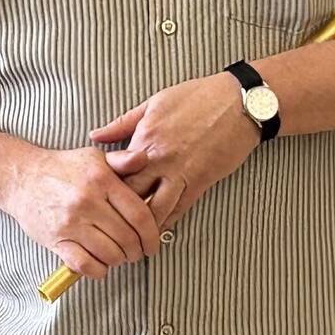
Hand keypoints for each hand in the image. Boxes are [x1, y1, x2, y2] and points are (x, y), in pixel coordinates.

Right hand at [3, 144, 161, 279]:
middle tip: (137, 252)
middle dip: (137, 250)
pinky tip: (100, 264)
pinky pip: (85, 265)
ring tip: (119, 256)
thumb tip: (145, 158)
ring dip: (120, 260)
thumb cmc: (62, 168)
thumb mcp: (94, 158)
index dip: (152, 235)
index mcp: (101, 181)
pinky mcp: (56, 240)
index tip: (153, 243)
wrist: (21, 178)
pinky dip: (98, 270)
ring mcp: (71, 223)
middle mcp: (87, 202)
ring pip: (109, 254)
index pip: (139, 215)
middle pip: (127, 238)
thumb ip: (122, 160)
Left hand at [91, 73, 260, 231]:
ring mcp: (180, 173)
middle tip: (108, 225)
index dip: (103, 187)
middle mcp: (158, 160)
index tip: (96, 197)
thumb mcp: (154, 103)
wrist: (240, 102)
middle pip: (130, 195)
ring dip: (142, 224)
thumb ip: (122, 123)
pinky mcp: (200, 182)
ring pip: (153, 209)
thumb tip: (94, 135)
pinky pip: (178, 209)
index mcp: (144, 139)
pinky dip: (166, 222)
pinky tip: (156, 231)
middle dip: (118, 212)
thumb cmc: (198, 97)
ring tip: (131, 236)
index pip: (115, 172)